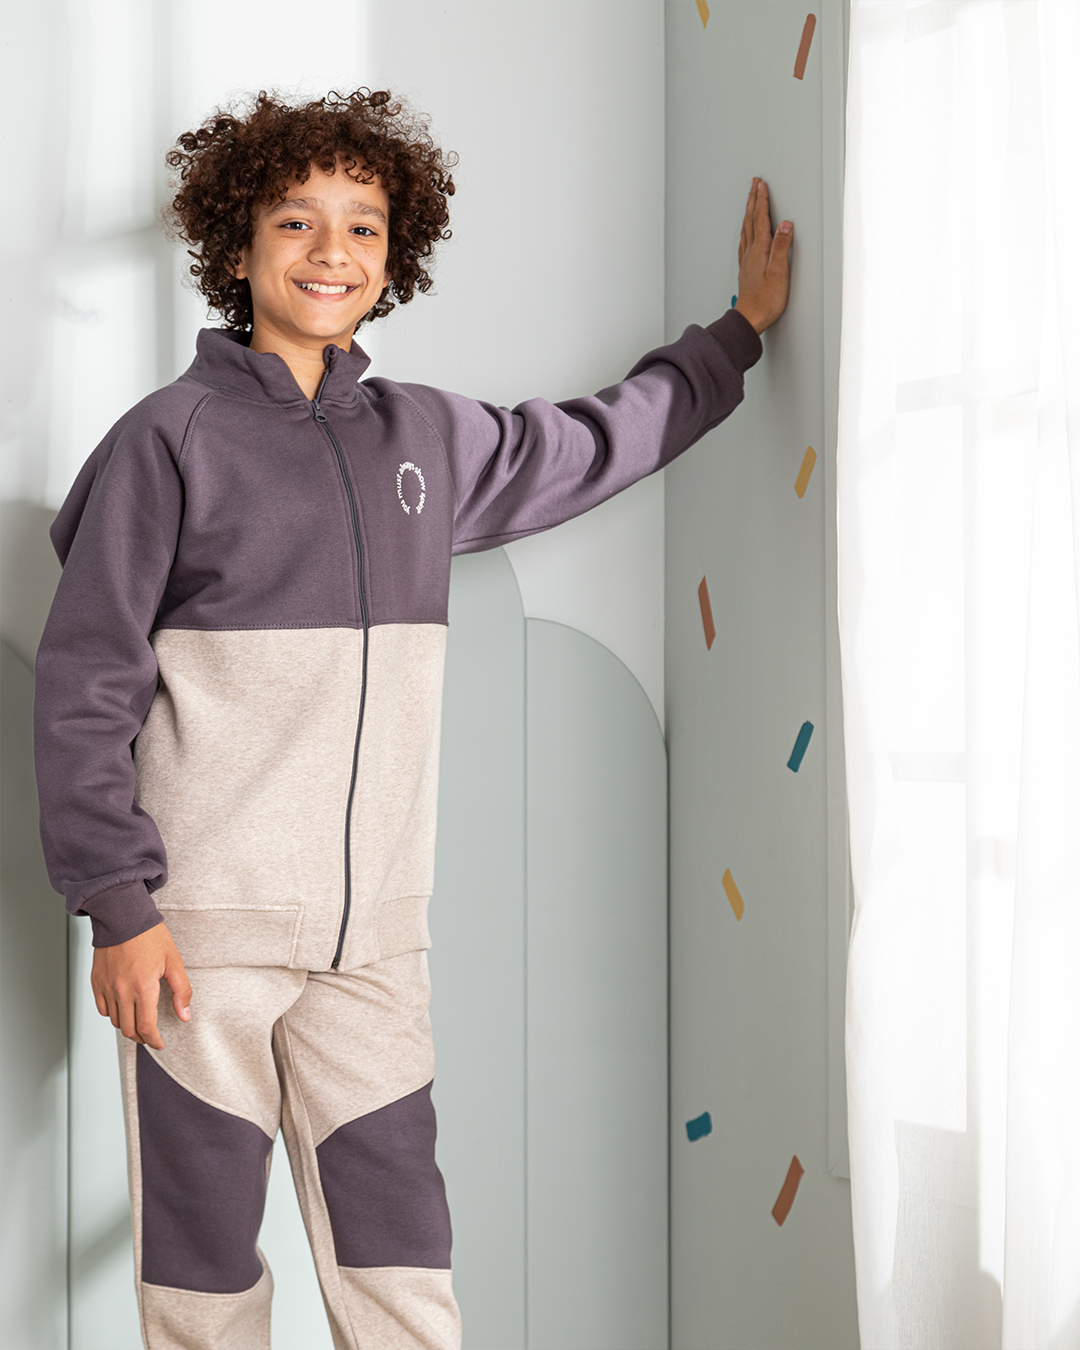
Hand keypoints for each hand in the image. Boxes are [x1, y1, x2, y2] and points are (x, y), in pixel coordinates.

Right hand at [91, 922, 191, 1049]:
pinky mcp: (96, 982)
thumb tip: (184, 1015)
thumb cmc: (149, 935)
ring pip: (115, 1021)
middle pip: (129, 1029)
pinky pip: (102, 1009)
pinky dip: (113, 1014)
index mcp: (144, 987)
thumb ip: (181, 990)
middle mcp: (122, 991)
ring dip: (128, 1026)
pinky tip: (123, 1008)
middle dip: (142, 1037)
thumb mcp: (174, 961)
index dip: (154, 1040)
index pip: (147, 1027)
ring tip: (139, 1022)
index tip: (160, 1044)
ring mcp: (107, 987)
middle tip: (151, 1036)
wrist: (122, 916)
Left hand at [733, 178, 792, 334]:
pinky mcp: (746, 269)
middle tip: (754, 184)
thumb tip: (785, 225)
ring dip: (748, 212)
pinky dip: (746, 229)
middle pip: (750, 220)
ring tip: (750, 200)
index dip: (762, 200)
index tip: (762, 185)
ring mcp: (747, 260)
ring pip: (746, 229)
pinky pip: (744, 241)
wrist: (750, 318)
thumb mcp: (779, 272)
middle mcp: (751, 253)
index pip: (761, 219)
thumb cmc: (765, 300)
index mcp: (760, 250)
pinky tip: (746, 231)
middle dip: (753, 200)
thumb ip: (782, 247)